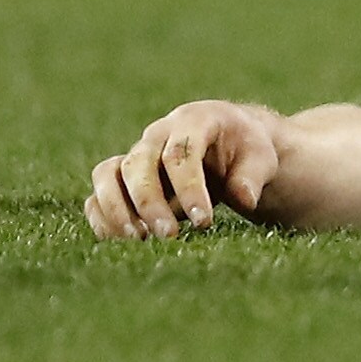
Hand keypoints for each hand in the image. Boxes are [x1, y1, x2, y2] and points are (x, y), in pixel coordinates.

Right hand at [85, 100, 279, 239]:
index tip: (204, 222)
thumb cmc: (248, 150)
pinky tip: (127, 240)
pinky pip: (98, 194)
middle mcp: (158, 134)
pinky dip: (104, 217)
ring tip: (138, 241)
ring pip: (107, 176)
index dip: (189, 190)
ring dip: (117, 210)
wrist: (233, 143)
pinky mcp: (122, 178)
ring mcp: (136, 154)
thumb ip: (252, 176)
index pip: (181, 154)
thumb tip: (244, 199)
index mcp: (194, 120)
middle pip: (138, 165)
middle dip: (150, 203)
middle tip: (169, 236)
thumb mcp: (261, 158)